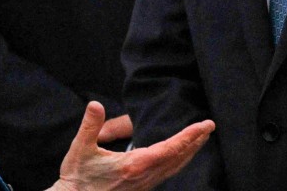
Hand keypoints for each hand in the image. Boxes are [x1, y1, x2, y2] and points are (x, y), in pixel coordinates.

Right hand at [49, 101, 213, 190]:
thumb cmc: (77, 176)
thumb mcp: (81, 148)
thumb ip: (90, 125)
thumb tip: (95, 104)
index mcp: (133, 165)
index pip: (169, 148)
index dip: (188, 136)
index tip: (204, 125)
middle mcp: (143, 176)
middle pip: (177, 158)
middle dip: (195, 142)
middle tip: (209, 127)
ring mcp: (143, 184)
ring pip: (174, 168)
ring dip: (189, 152)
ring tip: (201, 139)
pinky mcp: (140, 188)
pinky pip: (166, 174)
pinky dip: (178, 162)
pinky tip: (180, 157)